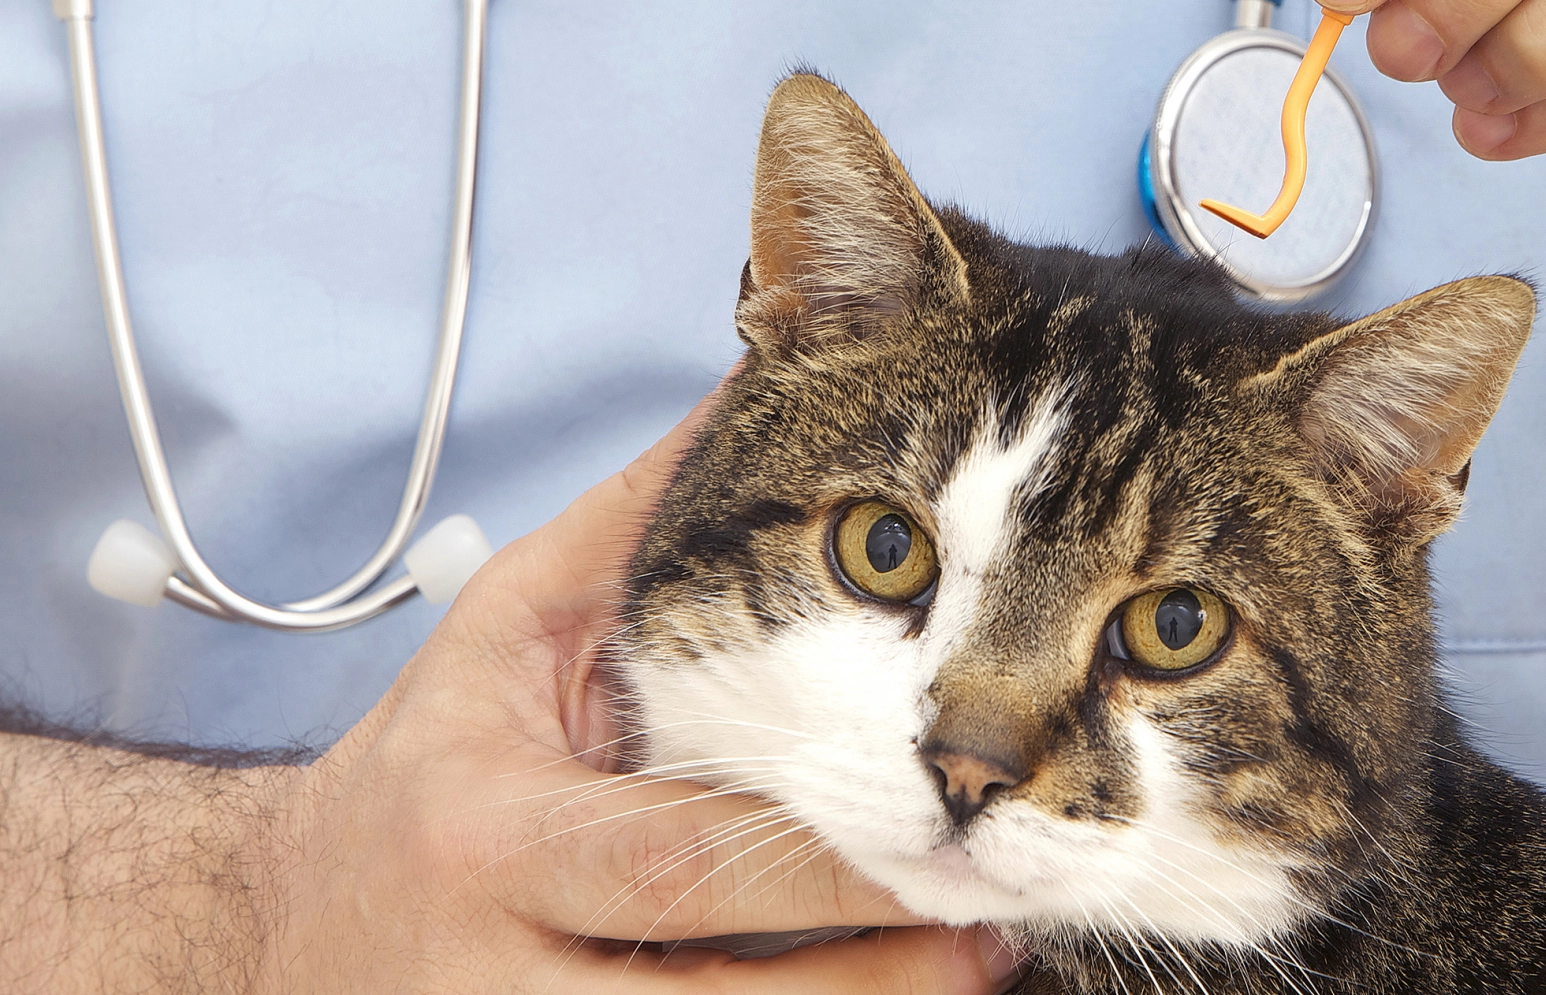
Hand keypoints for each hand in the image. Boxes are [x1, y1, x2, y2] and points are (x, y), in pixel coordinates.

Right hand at [251, 380, 1024, 993]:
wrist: (286, 926)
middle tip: (995, 916)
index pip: (673, 855)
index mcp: (489, 831)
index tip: (937, 831)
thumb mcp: (511, 630)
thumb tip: (761, 384)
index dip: (817, 858)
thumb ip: (641, 523)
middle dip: (867, 966)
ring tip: (978, 968)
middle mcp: (493, 966)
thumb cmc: (434, 765)